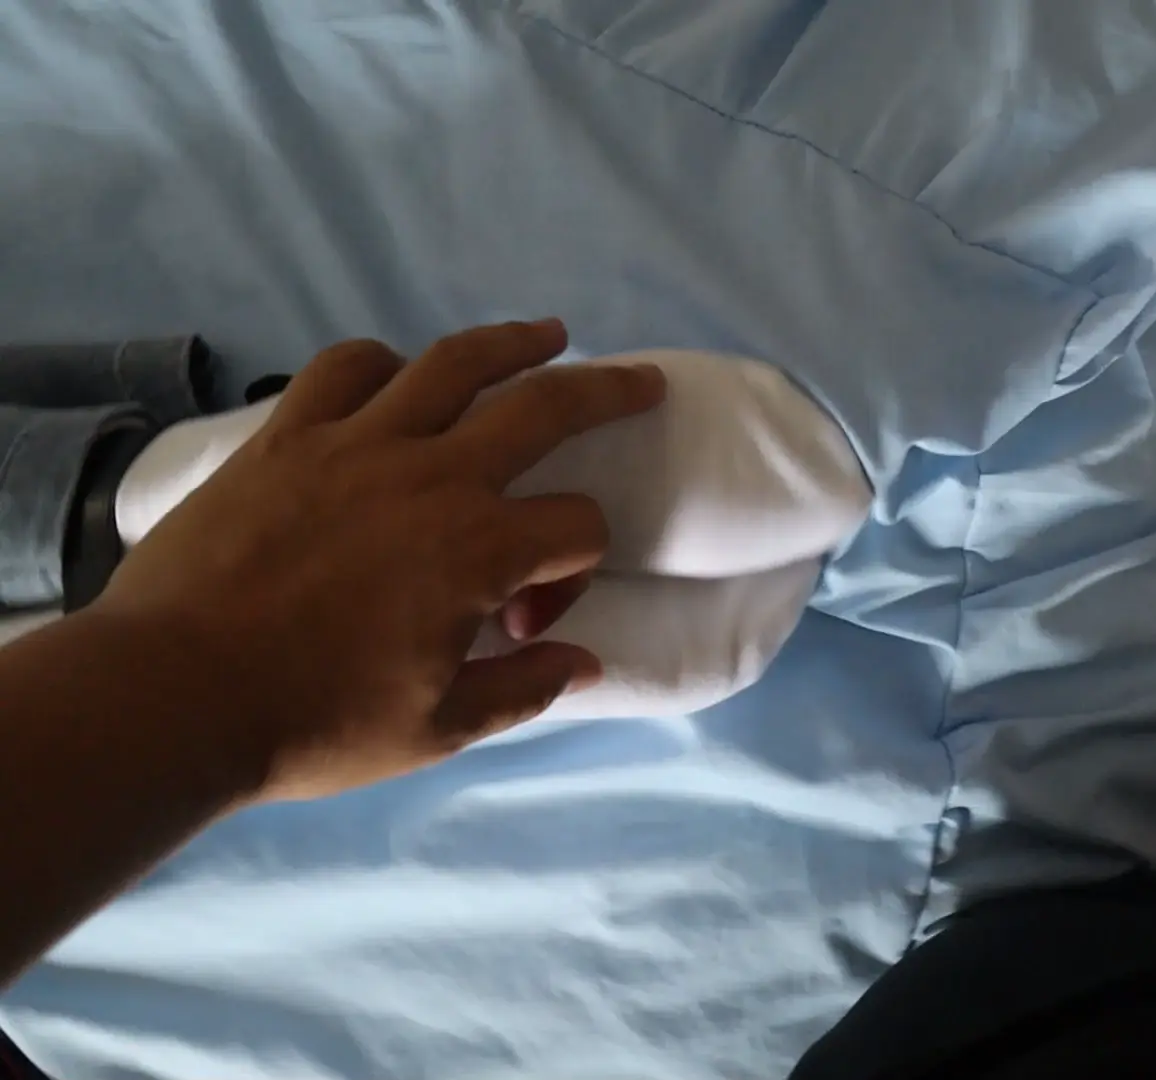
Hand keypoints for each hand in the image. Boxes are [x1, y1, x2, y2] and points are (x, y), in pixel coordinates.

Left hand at [91, 320, 665, 800]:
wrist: (172, 695)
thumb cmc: (312, 723)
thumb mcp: (437, 731)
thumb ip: (520, 689)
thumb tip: (582, 661)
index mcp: (481, 550)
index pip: (576, 528)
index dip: (575, 571)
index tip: (524, 624)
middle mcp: (432, 477)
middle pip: (545, 409)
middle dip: (607, 393)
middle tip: (642, 382)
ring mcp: (356, 444)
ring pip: (454, 364)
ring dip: (513, 344)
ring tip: (547, 335)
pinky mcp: (287, 436)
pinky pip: (346, 370)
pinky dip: (383, 364)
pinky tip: (399, 375)